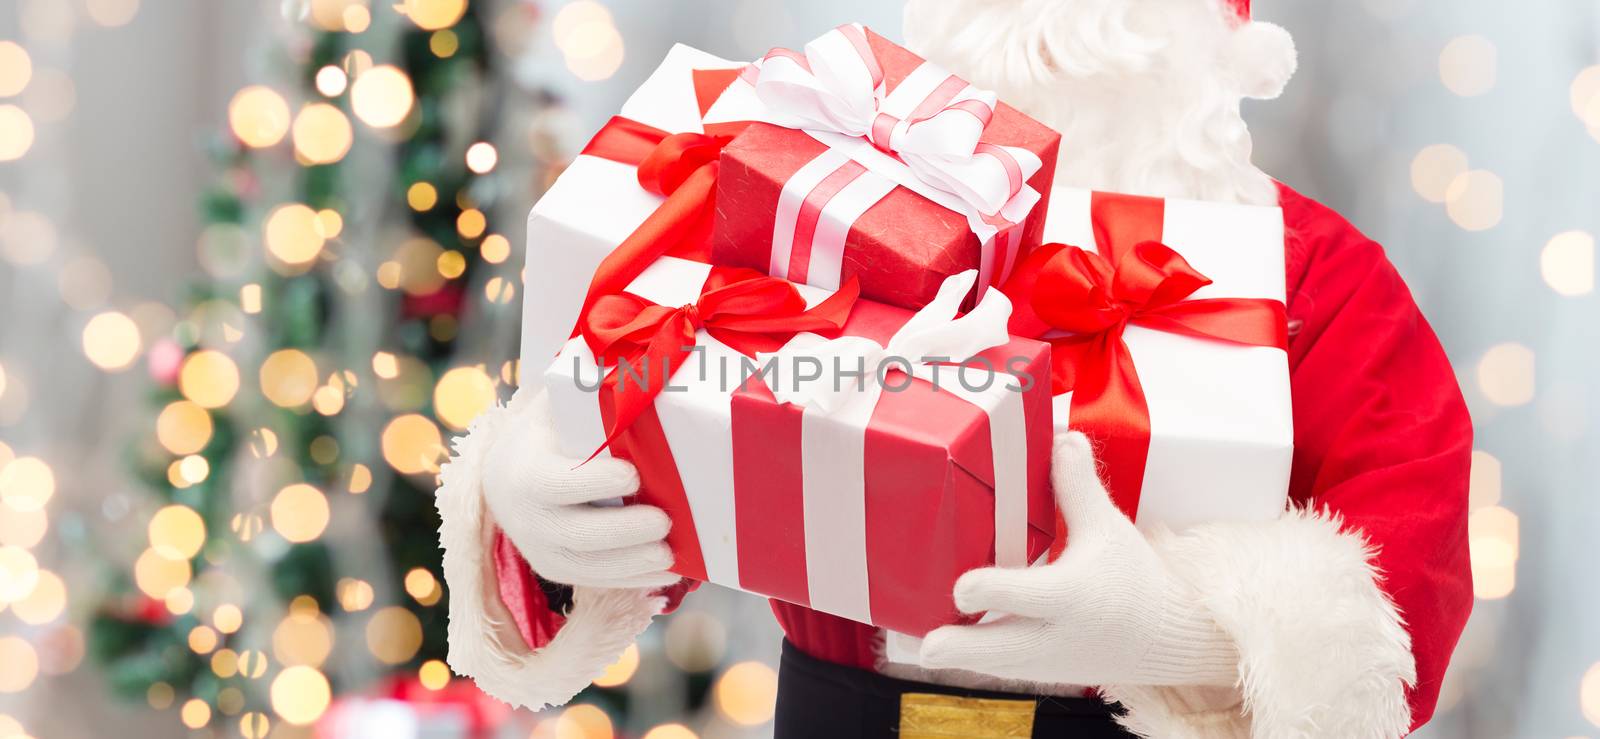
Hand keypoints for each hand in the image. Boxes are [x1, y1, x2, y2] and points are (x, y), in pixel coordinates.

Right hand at [482, 390, 677, 589]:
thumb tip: (640, 364)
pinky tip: (664, 574)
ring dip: (632, 564)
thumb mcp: (556, 407)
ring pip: (588, 567)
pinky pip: (596, 582)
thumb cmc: (547, 433)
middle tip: (664, 521)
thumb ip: (587, 390)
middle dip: (624, 532)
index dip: (594, 483)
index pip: (556, 484)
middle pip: (578, 534)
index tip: (632, 476)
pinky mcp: (556, 569)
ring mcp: (539, 549)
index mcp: (524, 472)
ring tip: (669, 555)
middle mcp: (526, 518)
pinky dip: (632, 581)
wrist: (504, 476)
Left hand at [919, 432, 1237, 686]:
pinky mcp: (1037, 673)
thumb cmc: (1132, 578)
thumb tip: (1063, 439)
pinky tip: (943, 640)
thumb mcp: (1107, 528)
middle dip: (958, 646)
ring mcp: (1044, 661)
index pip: (1024, 595)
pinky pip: (998, 671)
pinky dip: (971, 658)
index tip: (963, 584)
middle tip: (926, 644)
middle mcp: (1055, 634)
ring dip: (957, 655)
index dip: (988, 589)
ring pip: (991, 667)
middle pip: (998, 649)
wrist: (1162, 637)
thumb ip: (1078, 486)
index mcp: (1072, 595)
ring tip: (922, 643)